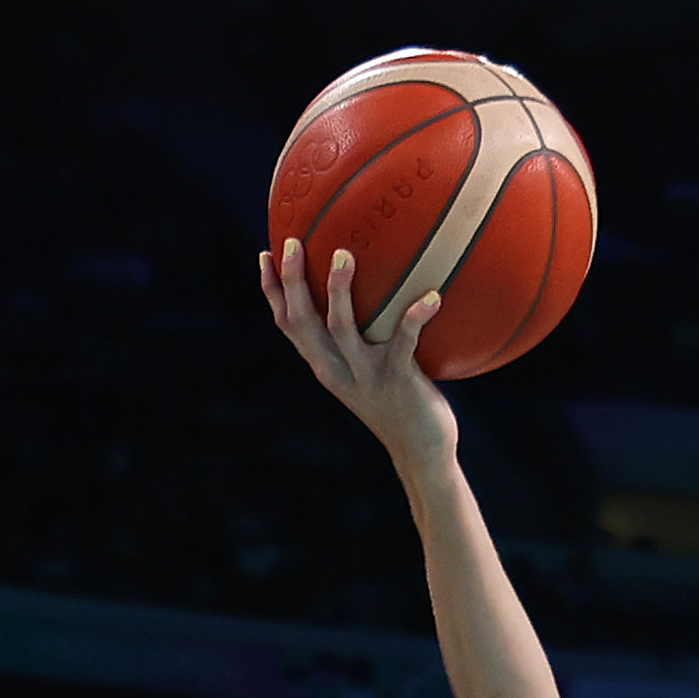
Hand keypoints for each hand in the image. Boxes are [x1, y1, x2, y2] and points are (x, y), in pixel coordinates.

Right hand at [258, 235, 455, 470]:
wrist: (422, 454)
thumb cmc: (400, 408)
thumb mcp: (367, 376)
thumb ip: (358, 344)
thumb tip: (369, 298)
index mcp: (326, 367)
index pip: (289, 326)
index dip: (273, 291)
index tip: (265, 255)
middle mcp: (339, 371)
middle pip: (303, 321)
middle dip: (292, 281)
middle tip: (293, 243)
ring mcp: (367, 376)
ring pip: (341, 328)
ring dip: (339, 290)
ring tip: (344, 255)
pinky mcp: (398, 380)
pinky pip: (405, 340)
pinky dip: (417, 316)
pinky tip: (432, 296)